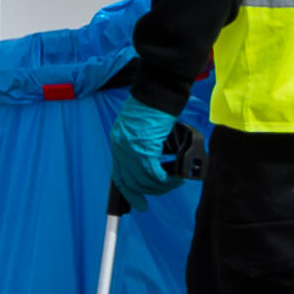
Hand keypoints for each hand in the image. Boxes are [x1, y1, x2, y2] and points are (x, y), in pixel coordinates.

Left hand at [110, 93, 188, 208]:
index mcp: (118, 140)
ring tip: (174, 182)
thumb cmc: (155, 103)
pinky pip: (154, 174)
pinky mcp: (143, 148)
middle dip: (146, 193)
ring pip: (143, 180)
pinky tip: (174, 178)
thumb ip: (142, 145)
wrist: (159, 89)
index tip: (138, 205)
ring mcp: (130, 148)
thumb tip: (153, 164)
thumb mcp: (143, 127)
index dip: (129, 193)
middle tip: (163, 192)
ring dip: (160, 186)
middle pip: (130, 181)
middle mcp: (121, 146)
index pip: (119, 175)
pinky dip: (165, 179)